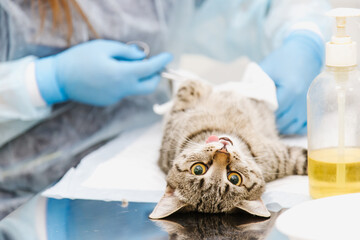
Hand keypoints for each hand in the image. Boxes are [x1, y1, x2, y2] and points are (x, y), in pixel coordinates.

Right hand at [35, 39, 172, 105]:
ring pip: (135, 88)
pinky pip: (122, 91)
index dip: (161, 62)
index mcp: (121, 75)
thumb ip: (127, 52)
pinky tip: (109, 74)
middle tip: (151, 63)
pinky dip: (124, 82)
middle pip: (148, 86)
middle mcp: (122, 90)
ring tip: (122, 64)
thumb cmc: (80, 59)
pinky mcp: (108, 101)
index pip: (149, 69)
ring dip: (137, 78)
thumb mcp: (104, 47)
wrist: (59, 79)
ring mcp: (115, 98)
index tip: (169, 56)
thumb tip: (142, 57)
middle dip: (155, 75)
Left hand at [260, 30, 323, 134]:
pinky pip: (301, 126)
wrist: (305, 52)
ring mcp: (307, 105)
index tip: (253, 112)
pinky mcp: (312, 107)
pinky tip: (283, 121)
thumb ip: (256, 84)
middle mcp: (301, 101)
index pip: (273, 111)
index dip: (262, 113)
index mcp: (290, 91)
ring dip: (280, 126)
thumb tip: (244, 98)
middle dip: (269, 121)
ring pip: (291, 126)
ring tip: (269, 120)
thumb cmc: (284, 59)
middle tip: (258, 117)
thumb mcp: (267, 68)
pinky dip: (292, 126)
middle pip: (282, 121)